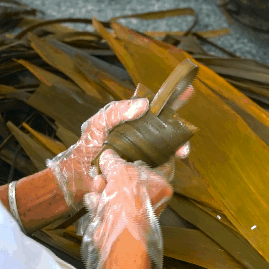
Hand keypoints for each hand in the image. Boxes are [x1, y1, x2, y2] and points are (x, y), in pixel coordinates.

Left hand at [46, 85, 191, 209]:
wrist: (79, 177)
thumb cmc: (88, 147)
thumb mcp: (98, 124)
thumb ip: (116, 112)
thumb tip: (144, 105)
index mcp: (136, 121)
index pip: (159, 107)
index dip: (175, 98)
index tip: (189, 90)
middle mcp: (145, 138)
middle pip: (171, 134)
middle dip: (181, 140)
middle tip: (182, 149)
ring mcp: (147, 157)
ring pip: (169, 155)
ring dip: (172, 158)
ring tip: (172, 158)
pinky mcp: (146, 175)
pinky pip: (160, 174)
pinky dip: (161, 173)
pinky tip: (154, 173)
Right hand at [81, 149, 173, 268]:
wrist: (119, 235)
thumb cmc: (129, 201)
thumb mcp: (121, 171)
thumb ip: (113, 160)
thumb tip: (107, 155)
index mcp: (160, 185)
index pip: (154, 165)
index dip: (142, 156)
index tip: (130, 148)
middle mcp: (149, 198)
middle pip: (129, 177)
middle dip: (113, 173)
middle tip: (104, 168)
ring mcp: (133, 210)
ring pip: (115, 191)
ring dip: (103, 186)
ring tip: (98, 184)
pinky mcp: (118, 220)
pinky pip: (106, 205)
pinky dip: (98, 201)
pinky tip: (94, 199)